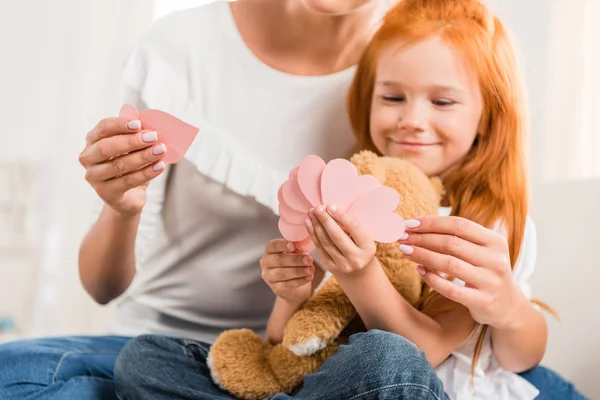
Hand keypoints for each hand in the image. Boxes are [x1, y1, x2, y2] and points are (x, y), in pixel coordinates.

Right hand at [79, 117, 166, 215]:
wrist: (129, 196)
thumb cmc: (130, 166)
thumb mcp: (132, 148)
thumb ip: (136, 135)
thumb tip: (150, 125)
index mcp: (92, 141)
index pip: (103, 128)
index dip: (120, 125)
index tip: (139, 124)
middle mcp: (88, 158)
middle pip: (106, 147)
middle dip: (131, 141)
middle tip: (153, 137)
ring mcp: (94, 177)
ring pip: (118, 165)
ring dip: (143, 156)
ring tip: (161, 150)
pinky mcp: (105, 192)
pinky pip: (127, 181)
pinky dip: (146, 173)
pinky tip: (160, 166)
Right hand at [260, 239, 314, 304]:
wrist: (294, 285)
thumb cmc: (294, 263)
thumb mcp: (295, 253)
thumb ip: (297, 249)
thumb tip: (303, 246)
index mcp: (269, 251)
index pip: (272, 246)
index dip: (282, 245)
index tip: (293, 246)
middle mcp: (266, 263)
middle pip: (278, 260)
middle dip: (295, 259)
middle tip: (309, 259)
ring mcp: (269, 277)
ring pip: (282, 273)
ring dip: (298, 271)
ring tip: (311, 269)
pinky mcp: (276, 289)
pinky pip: (288, 284)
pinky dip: (300, 280)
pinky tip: (309, 277)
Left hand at [305, 205, 375, 276]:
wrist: (359, 271)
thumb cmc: (360, 246)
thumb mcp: (362, 236)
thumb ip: (350, 225)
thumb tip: (330, 209)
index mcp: (368, 247)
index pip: (354, 228)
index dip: (341, 216)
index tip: (330, 206)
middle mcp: (356, 258)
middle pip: (337, 236)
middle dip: (325, 220)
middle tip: (318, 208)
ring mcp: (342, 265)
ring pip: (326, 242)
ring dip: (316, 225)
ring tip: (311, 212)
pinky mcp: (330, 267)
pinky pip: (319, 248)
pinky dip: (313, 234)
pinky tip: (309, 223)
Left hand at [398, 216, 527, 328]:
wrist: (508, 306)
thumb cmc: (486, 271)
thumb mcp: (482, 250)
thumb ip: (458, 237)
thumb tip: (418, 223)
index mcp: (495, 241)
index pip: (459, 225)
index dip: (432, 222)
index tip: (410, 223)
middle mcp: (495, 260)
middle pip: (451, 243)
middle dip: (422, 238)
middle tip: (401, 237)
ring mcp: (490, 282)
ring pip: (449, 264)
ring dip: (422, 255)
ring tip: (404, 250)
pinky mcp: (482, 301)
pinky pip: (450, 289)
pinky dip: (431, 278)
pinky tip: (419, 270)